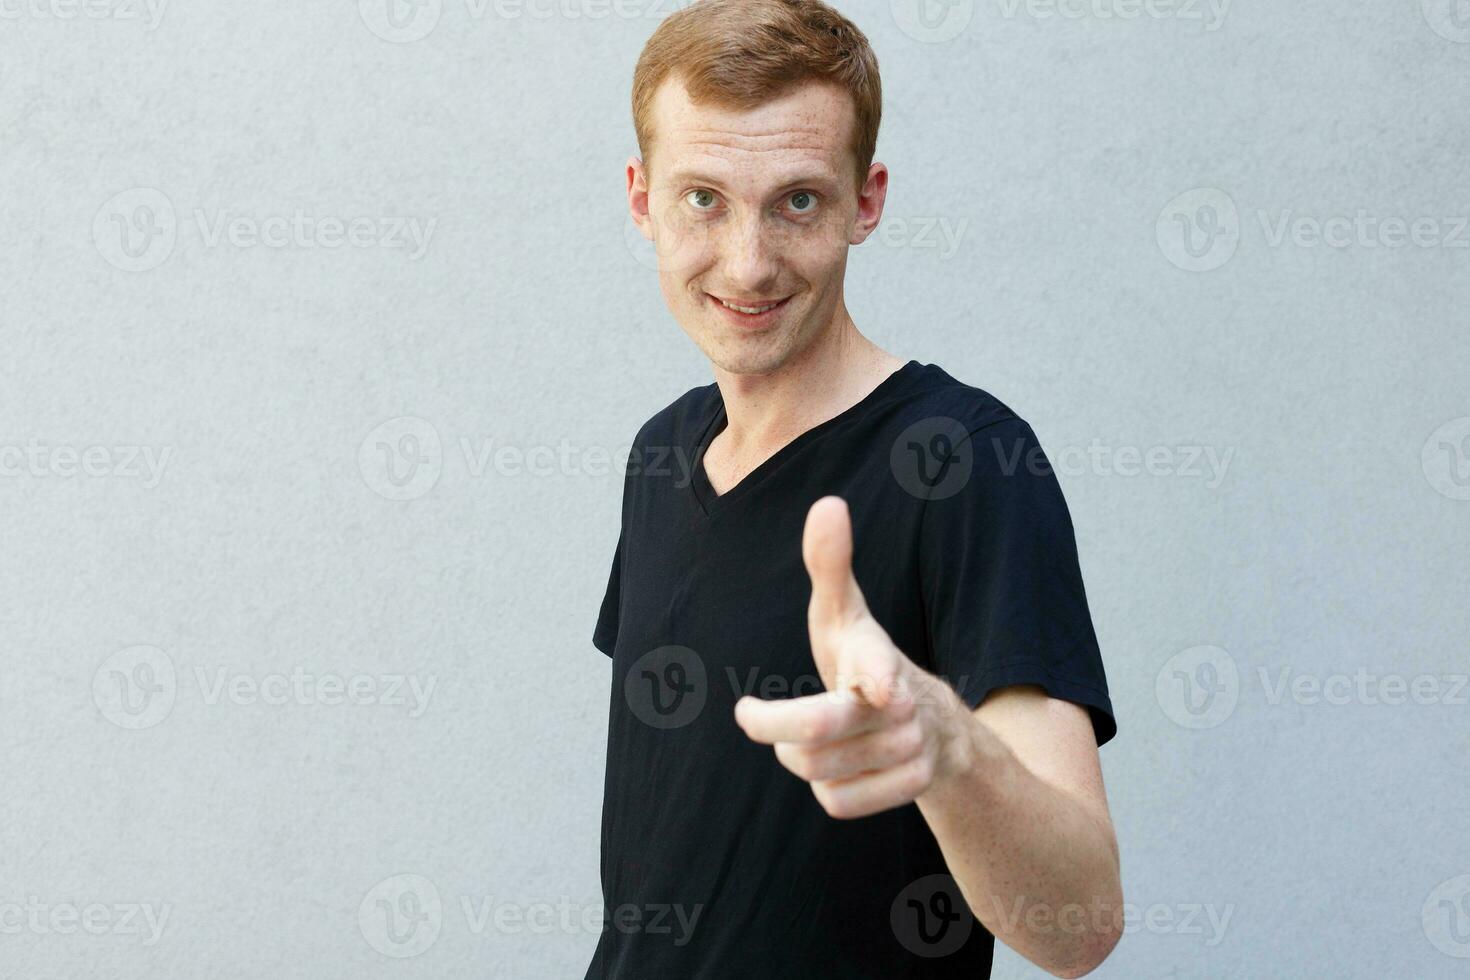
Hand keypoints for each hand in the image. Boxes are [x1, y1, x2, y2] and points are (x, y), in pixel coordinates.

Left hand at [733, 495, 974, 817]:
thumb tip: (828, 504)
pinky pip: (838, 803)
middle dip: (775, 727)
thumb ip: (830, 565)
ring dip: (801, 757)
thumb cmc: (865, 661)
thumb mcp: (845, 615)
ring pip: (820, 772)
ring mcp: (911, 749)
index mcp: (879, 658)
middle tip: (751, 714)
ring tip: (810, 737)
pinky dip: (828, 788)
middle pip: (817, 734)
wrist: (937, 724)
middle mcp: (901, 706)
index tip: (878, 690)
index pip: (879, 667)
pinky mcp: (911, 787)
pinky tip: (841, 766)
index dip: (878, 678)